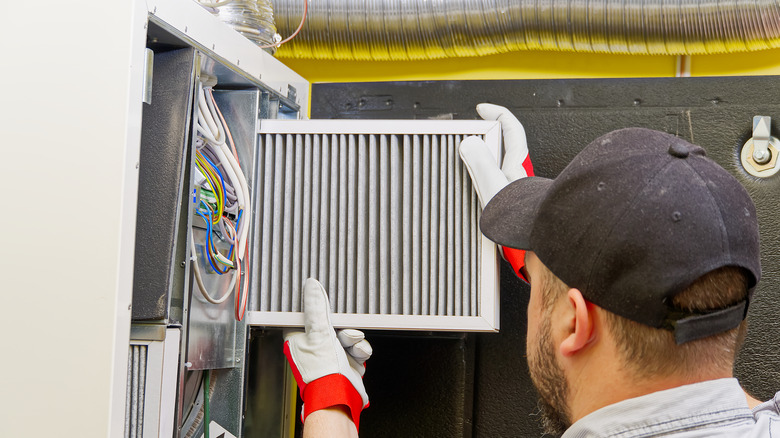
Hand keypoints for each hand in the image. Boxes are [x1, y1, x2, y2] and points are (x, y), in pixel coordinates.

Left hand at [283, 278, 371, 431]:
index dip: (316, 308)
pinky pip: (356, 348)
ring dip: (353, 339)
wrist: (340, 398)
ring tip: (352, 345)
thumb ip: (316, 308)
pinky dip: (360, 350)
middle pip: (330, 324)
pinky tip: (358, 355)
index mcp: (298, 340)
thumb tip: (312, 286)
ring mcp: (330, 356)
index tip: (324, 303)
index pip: (306, 316)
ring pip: (346, 335)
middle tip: (343, 329)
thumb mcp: (319, 333)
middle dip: (342, 326)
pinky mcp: (346, 363)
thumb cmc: (321, 373)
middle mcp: (313, 348)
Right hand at [459, 103, 533, 279]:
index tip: (481, 109)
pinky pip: (494, 185)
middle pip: (503, 145)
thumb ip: (480, 163)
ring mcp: (515, 188)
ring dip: (483, 162)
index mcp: (516, 162)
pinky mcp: (511, 203)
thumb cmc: (522, 219)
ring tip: (465, 165)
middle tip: (468, 137)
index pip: (510, 127)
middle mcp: (518, 173)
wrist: (535, 243)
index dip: (496, 113)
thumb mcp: (493, 186)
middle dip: (485, 138)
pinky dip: (483, 183)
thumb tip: (469, 143)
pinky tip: (474, 193)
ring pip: (498, 166)